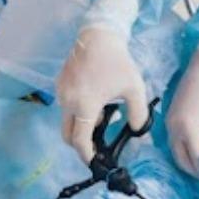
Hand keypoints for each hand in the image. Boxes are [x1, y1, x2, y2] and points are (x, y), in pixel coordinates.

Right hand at [56, 28, 147, 162]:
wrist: (98, 36)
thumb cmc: (118, 62)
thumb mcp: (134, 90)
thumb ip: (138, 114)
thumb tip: (138, 131)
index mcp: (85, 105)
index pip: (80, 141)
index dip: (86, 156)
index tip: (94, 162)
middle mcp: (68, 101)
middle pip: (68, 135)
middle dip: (80, 145)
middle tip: (97, 146)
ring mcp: (61, 93)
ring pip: (67, 121)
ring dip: (81, 126)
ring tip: (103, 115)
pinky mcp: (59, 85)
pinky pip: (66, 107)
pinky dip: (78, 112)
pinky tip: (96, 102)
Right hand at [167, 40, 198, 176]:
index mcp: (190, 127)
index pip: (196, 159)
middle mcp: (175, 128)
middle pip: (182, 160)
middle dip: (195, 171)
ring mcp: (169, 124)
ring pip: (176, 153)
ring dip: (188, 162)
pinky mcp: (169, 120)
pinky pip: (174, 143)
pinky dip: (183, 151)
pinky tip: (196, 152)